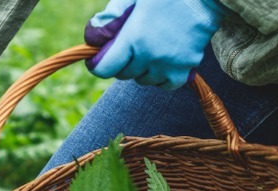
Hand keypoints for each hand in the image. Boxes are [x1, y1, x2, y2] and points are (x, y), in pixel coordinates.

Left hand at [85, 0, 227, 89]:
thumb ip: (110, 16)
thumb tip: (92, 39)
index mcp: (133, 37)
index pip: (104, 68)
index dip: (98, 65)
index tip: (99, 58)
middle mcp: (150, 55)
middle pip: (123, 75)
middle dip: (121, 62)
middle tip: (130, 46)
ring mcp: (168, 63)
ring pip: (143, 81)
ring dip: (141, 70)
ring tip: (150, 49)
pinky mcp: (185, 68)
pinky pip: (165, 85)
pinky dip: (161, 78)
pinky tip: (163, 62)